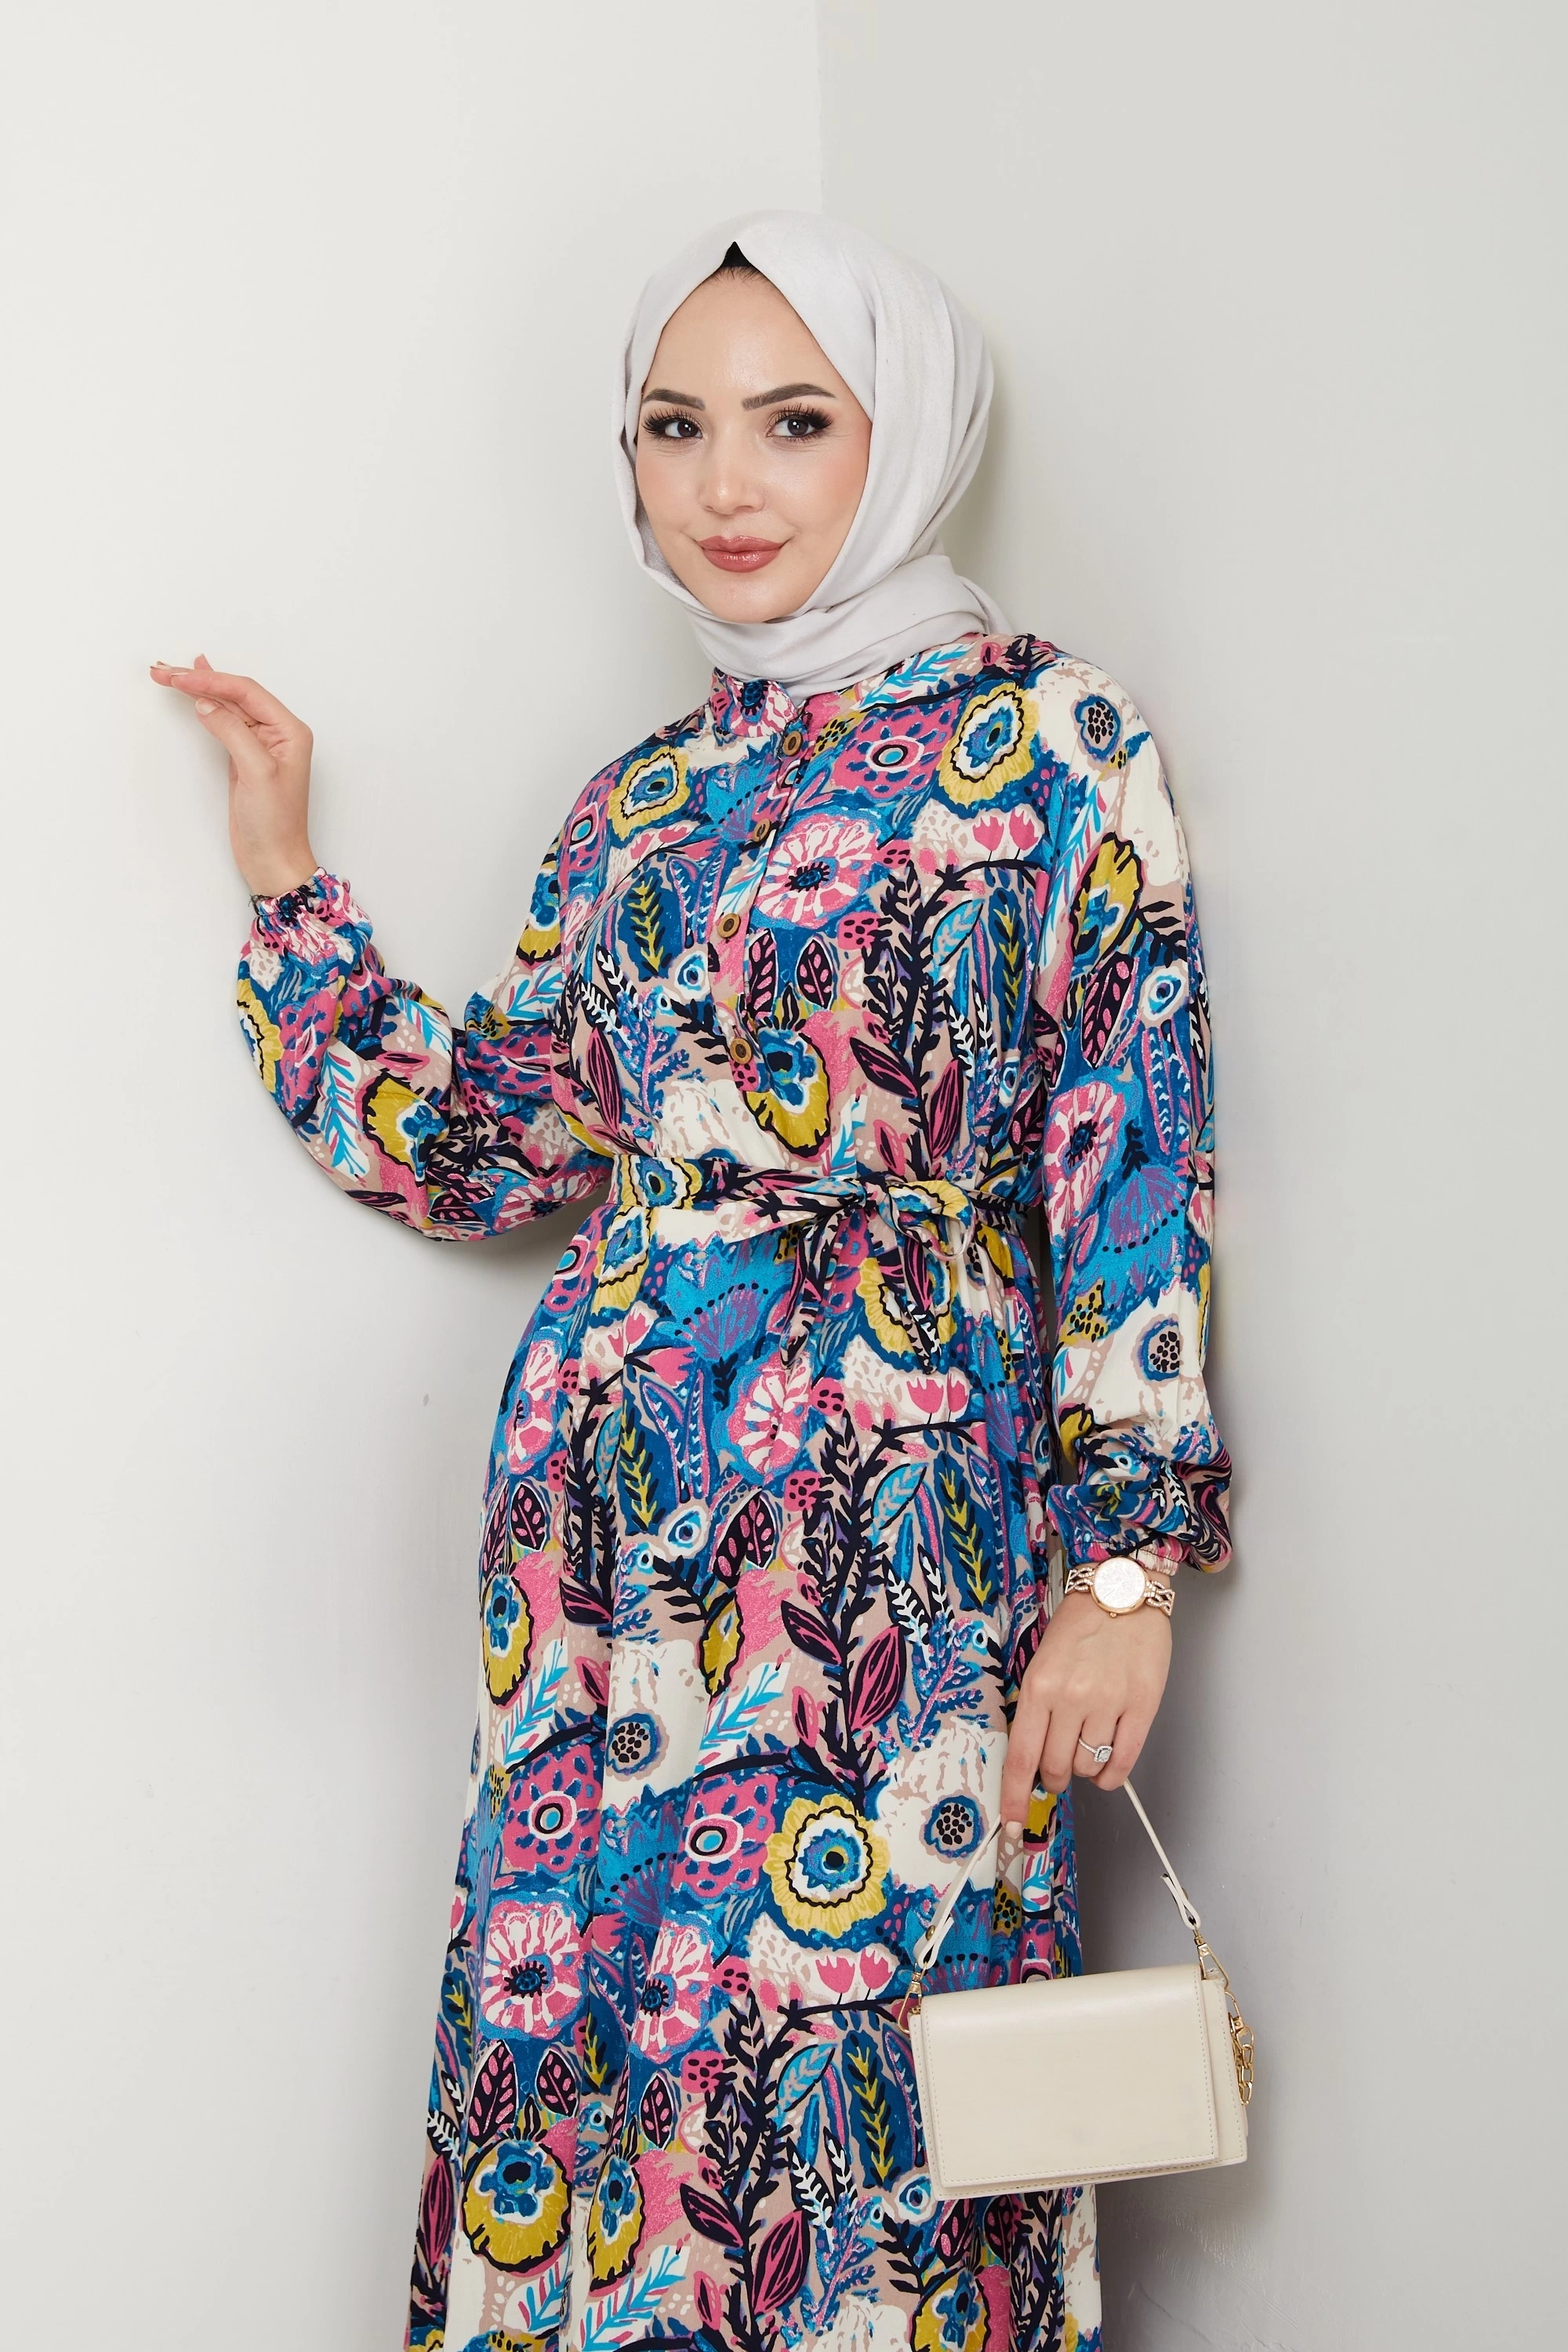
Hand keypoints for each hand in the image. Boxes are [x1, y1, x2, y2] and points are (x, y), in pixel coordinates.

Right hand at [150, 655, 316, 897]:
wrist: (273, 860)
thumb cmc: (276, 824)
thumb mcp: (256, 773)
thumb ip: (232, 732)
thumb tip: (205, 702)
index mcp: (290, 731)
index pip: (247, 692)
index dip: (212, 680)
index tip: (180, 676)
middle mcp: (278, 733)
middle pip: (235, 694)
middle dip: (199, 680)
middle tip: (163, 670)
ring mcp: (260, 745)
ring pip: (226, 706)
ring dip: (198, 690)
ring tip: (169, 674)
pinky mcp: (243, 758)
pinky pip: (223, 723)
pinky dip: (206, 707)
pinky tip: (196, 692)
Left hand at [999, 1590, 1171, 1841]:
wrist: (1122, 1589)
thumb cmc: (1080, 1624)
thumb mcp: (1042, 1661)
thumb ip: (1038, 1708)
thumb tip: (1033, 1758)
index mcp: (1040, 1686)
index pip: (1022, 1756)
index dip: (1014, 1796)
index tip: (1011, 1822)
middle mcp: (1072, 1698)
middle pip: (1056, 1768)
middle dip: (1054, 1776)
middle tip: (1058, 1765)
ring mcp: (1109, 1703)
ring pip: (1089, 1767)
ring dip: (1084, 1769)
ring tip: (1087, 1745)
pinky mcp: (1142, 1707)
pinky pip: (1123, 1761)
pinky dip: (1112, 1775)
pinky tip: (1107, 1766)